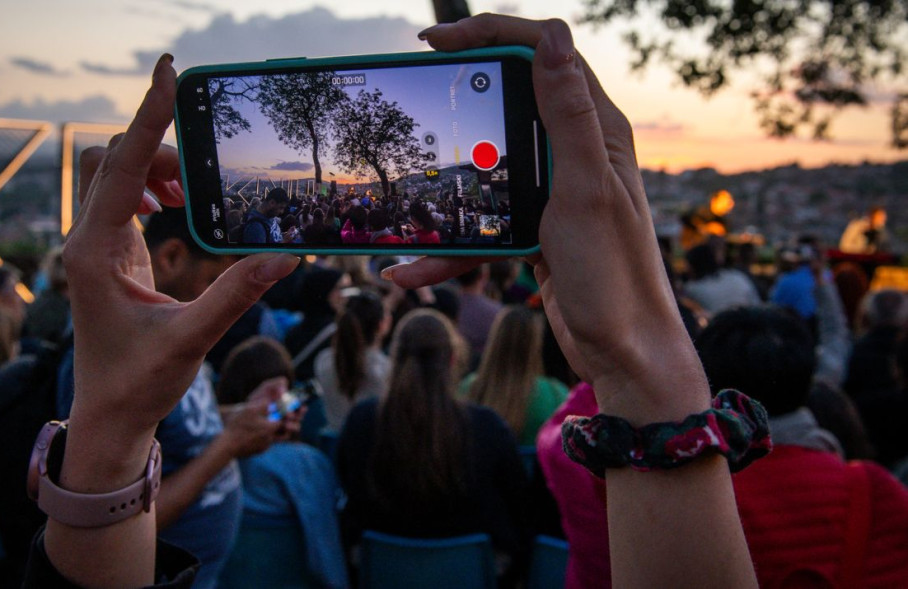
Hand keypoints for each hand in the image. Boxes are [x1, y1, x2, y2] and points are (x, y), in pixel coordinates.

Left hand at [59, 54, 298, 485]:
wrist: (108, 415)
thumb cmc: (138, 383)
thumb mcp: (190, 339)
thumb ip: (235, 295)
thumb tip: (283, 256)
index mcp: (94, 254)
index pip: (120, 167)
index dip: (147, 118)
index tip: (168, 73)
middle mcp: (85, 242)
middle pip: (111, 160)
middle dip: (157, 150)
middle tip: (201, 171)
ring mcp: (92, 246)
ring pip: (113, 175)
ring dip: (153, 170)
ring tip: (190, 194)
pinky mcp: (105, 254)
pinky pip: (121, 198)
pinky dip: (150, 188)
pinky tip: (175, 208)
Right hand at [386, 15, 708, 423]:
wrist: (623, 352)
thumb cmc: (614, 276)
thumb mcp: (585, 191)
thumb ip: (568, 117)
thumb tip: (552, 39)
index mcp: (596, 131)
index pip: (545, 53)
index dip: (491, 35)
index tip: (435, 41)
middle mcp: (576, 152)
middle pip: (510, 100)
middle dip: (460, 96)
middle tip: (417, 84)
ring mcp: (553, 191)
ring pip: (487, 168)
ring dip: (445, 185)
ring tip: (403, 194)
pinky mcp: (536, 229)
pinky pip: (482, 224)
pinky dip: (448, 247)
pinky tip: (409, 269)